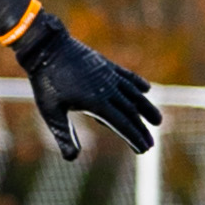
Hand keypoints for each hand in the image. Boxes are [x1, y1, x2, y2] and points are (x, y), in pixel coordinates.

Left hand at [13, 18, 162, 160]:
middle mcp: (107, 89)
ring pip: (134, 94)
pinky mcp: (106, 65)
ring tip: (158, 120)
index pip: (121, 123)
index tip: (144, 149)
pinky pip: (127, 76)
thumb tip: (72, 158)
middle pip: (131, 112)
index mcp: (95, 102)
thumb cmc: (46, 81)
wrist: (47, 47)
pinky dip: (138, 83)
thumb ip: (64, 134)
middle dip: (142, 129)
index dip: (134, 137)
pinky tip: (146, 89)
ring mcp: (109, 75)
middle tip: (151, 144)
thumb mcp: (51, 111)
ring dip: (146, 108)